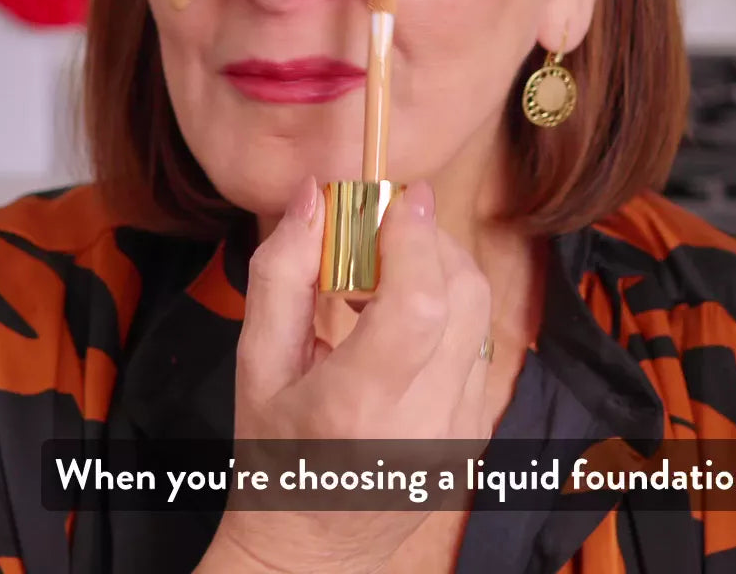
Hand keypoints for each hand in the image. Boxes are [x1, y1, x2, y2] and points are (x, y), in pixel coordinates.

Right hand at [197, 177, 491, 573]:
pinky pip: (481, 342)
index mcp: (358, 408)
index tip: (400, 196)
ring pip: (480, 314)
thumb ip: (281, 274)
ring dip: (442, 268)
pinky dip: (450, 307)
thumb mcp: (254, 363)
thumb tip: (314, 195)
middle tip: (386, 226)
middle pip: (461, 298)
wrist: (313, 545)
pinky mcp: (480, 430)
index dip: (415, 241)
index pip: (416, 308)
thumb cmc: (272, 449)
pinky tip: (405, 315)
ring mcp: (463, 431)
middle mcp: (425, 422)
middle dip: (429, 241)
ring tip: (388, 271)